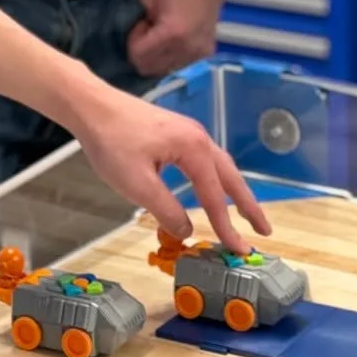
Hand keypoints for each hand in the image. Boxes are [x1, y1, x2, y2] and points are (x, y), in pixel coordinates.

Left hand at [72, 85, 271, 251]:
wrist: (92, 106)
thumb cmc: (112, 142)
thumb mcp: (137, 185)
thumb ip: (166, 210)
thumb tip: (187, 231)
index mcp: (193, 150)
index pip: (215, 197)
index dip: (227, 227)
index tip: (240, 249)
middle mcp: (199, 138)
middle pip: (231, 177)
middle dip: (248, 205)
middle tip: (263, 230)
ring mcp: (189, 132)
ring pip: (220, 167)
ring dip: (234, 191)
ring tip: (245, 213)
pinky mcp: (176, 132)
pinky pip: (206, 160)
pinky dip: (216, 179)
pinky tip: (211, 188)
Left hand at [127, 0, 223, 78]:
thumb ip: (128, 12)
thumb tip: (117, 30)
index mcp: (172, 32)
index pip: (138, 56)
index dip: (134, 40)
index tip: (142, 24)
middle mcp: (186, 48)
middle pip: (149, 68)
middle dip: (143, 51)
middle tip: (149, 31)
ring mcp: (198, 53)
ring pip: (164, 70)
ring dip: (156, 55)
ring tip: (162, 34)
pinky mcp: (205, 54)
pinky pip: (178, 65)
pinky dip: (170, 56)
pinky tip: (174, 38)